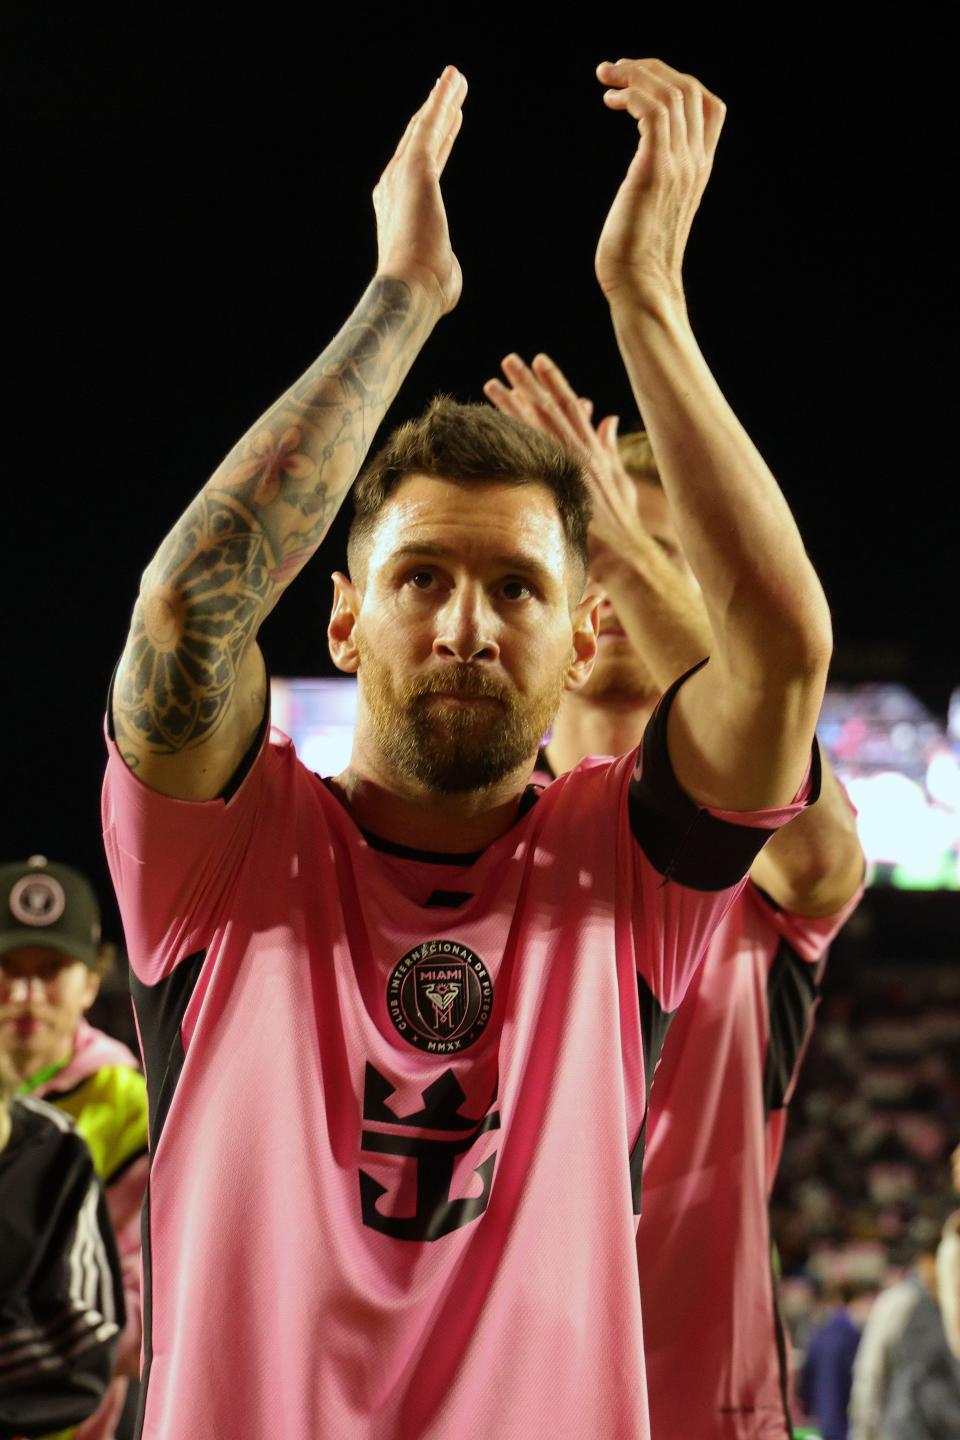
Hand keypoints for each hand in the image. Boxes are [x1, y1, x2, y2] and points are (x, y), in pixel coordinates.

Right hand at [374, 65, 466, 315]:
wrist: (411, 289)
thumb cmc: (426, 291)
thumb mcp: (438, 273)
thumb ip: (442, 263)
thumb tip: (445, 274)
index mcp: (399, 211)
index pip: (423, 169)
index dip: (437, 143)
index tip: (449, 124)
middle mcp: (395, 189)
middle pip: (421, 142)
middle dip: (436, 114)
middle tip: (450, 90)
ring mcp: (402, 175)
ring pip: (426, 129)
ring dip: (441, 100)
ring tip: (456, 78)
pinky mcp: (415, 167)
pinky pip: (431, 126)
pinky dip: (441, 101)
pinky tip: (453, 82)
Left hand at [484, 352, 649, 573]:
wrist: (625, 548)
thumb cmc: (622, 517)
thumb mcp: (619, 476)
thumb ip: (609, 445)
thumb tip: (608, 418)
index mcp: (593, 446)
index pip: (570, 405)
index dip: (553, 381)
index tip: (538, 360)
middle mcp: (579, 452)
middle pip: (549, 410)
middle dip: (528, 383)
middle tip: (508, 360)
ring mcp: (568, 468)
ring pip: (537, 429)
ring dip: (512, 405)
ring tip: (491, 383)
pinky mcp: (560, 485)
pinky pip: (534, 456)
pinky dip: (516, 438)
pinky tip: (496, 424)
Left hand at [594, 58, 724, 302]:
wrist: (641, 288)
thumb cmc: (638, 258)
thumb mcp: (654, 210)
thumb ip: (655, 183)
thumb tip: (639, 183)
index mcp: (699, 170)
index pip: (708, 106)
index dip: (677, 82)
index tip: (637, 85)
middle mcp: (694, 162)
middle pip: (689, 88)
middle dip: (649, 68)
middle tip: (613, 70)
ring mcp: (677, 165)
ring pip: (669, 93)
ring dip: (635, 74)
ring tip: (606, 76)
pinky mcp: (653, 170)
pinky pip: (651, 111)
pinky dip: (631, 94)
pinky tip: (610, 101)